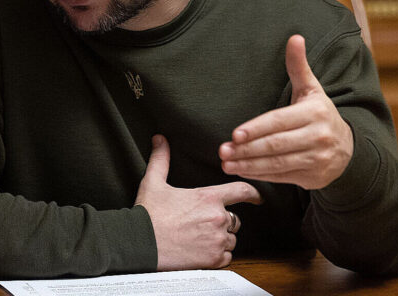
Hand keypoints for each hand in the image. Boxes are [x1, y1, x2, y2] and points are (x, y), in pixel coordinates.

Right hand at [135, 135, 261, 270]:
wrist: (140, 243)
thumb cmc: (148, 214)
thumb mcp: (153, 182)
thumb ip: (161, 159)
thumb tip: (159, 139)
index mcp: (208, 197)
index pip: (242, 190)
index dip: (253, 193)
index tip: (257, 197)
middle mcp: (218, 218)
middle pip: (235, 219)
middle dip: (223, 221)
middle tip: (203, 224)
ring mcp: (217, 239)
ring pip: (231, 239)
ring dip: (220, 239)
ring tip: (199, 239)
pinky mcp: (213, 259)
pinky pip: (227, 257)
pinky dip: (217, 256)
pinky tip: (201, 252)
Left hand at [219, 35, 353, 189]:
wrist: (349, 150)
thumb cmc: (320, 115)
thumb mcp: (312, 90)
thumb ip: (298, 66)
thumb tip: (295, 37)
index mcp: (314, 113)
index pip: (279, 122)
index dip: (257, 129)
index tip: (235, 134)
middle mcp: (318, 137)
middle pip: (276, 145)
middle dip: (247, 149)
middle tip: (223, 150)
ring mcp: (316, 159)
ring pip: (277, 164)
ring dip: (249, 165)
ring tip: (226, 163)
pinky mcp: (312, 178)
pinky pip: (282, 177)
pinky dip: (260, 175)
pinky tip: (242, 170)